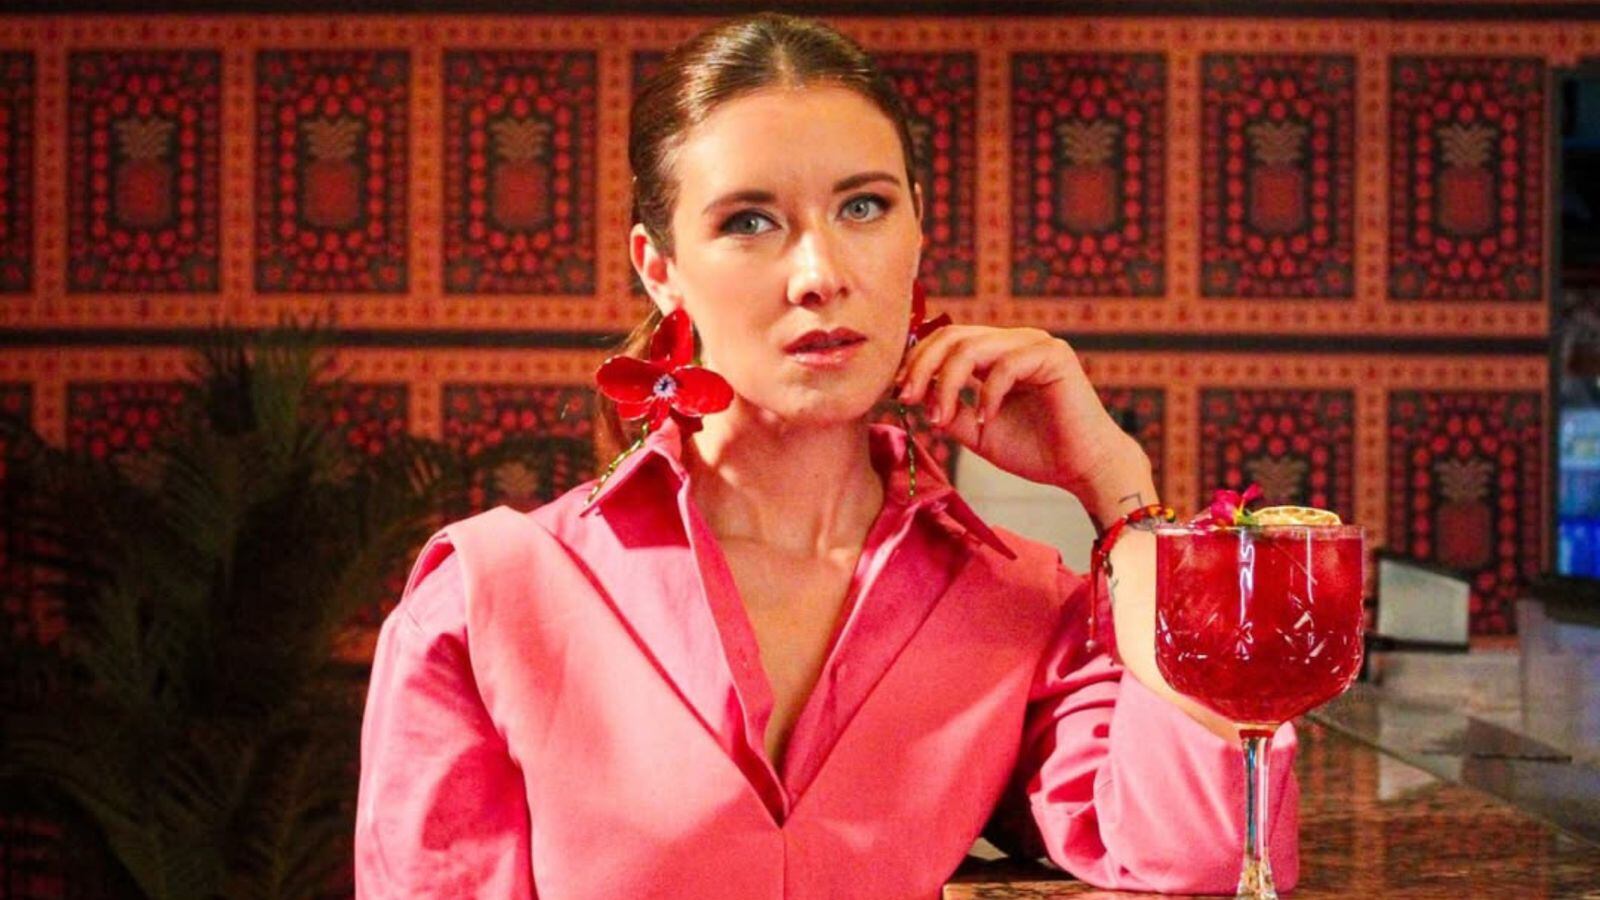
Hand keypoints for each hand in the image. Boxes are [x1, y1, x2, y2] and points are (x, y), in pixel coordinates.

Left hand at [894, 325, 1153, 524]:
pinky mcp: (1054, 356)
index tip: (899, 393)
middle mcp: (1013, 342)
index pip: (945, 341)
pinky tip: (986, 420)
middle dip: (922, 367)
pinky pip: (1006, 366)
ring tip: (940, 417)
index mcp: (995, 354)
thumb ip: (948, 409)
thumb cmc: (1036, 450)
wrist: (1082, 469)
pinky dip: (988, 396)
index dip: (916, 362)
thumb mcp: (977, 430)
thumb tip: (912, 393)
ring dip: (947, 383)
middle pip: (952, 336)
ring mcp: (1034, 344)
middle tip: (908, 399)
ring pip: (972, 348)